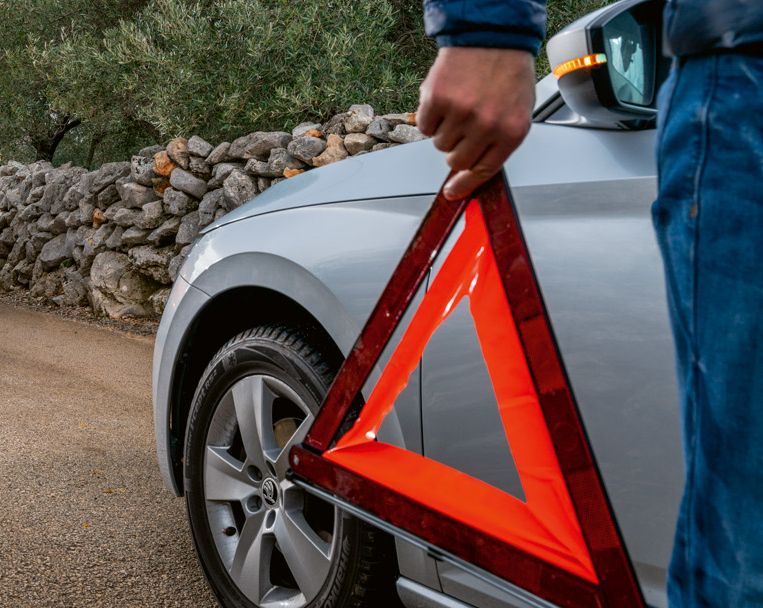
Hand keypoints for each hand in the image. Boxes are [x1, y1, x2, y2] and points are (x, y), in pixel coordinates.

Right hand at [418, 47, 535, 199]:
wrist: (491, 35)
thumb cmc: (507, 73)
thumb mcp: (517, 112)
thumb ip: (498, 143)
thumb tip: (474, 171)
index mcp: (511, 131)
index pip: (483, 171)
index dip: (465, 185)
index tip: (453, 192)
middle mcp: (486, 125)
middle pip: (456, 161)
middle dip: (457, 149)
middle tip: (464, 128)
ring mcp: (461, 113)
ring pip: (439, 144)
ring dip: (445, 130)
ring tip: (459, 106)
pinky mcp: (437, 99)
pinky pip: (424, 126)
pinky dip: (430, 116)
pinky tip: (445, 99)